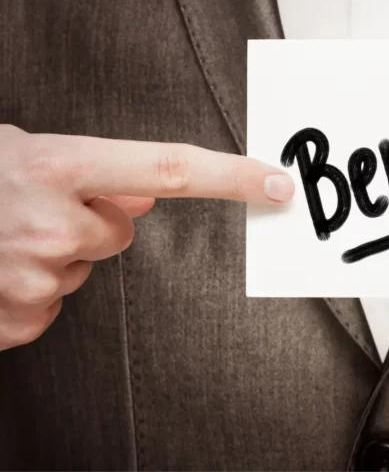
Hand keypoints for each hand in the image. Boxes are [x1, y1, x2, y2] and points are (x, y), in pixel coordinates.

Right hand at [0, 125, 293, 350]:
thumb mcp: (21, 153)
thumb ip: (91, 173)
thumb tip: (145, 194)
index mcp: (59, 168)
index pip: (171, 169)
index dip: (231, 176)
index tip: (275, 184)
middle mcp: (54, 225)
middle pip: (120, 232)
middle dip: (90, 221)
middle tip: (32, 208)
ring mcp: (37, 278)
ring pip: (84, 268)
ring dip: (55, 253)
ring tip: (2, 236)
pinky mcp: (22, 321)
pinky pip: (54, 302)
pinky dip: (31, 288)